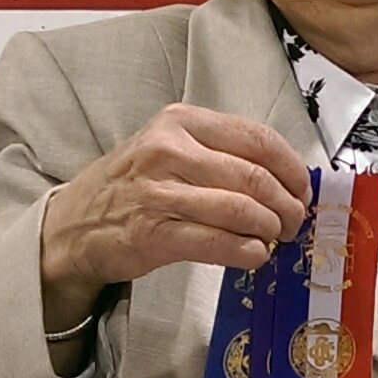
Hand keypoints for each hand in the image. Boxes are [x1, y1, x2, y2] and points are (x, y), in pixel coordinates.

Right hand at [40, 105, 312, 330]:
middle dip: (288, 206)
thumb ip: (223, 154)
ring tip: (273, 239)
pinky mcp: (154, 233)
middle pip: (256, 177)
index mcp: (181, 122)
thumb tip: (287, 179)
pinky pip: (220, 242)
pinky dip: (248, 251)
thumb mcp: (173, 149)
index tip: (302, 191)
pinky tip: (254, 255)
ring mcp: (159, 192)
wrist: (75, 224)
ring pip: (242, 209)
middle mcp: (169, 150)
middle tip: (292, 223)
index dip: (293, 170)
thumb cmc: (133, 186)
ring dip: (270, 230)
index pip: (259, 139)